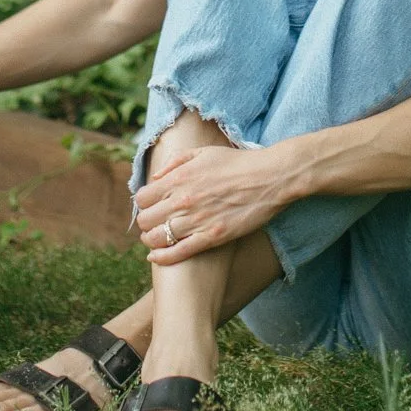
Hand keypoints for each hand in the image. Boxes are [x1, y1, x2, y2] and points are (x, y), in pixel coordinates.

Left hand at [134, 140, 291, 262]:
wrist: (269, 177)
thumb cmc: (237, 162)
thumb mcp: (203, 152)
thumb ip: (175, 162)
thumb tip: (155, 177)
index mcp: (179, 178)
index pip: (142, 198)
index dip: (143, 203)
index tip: (150, 206)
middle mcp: (183, 200)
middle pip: (146, 220)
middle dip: (146, 223)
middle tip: (154, 223)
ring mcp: (197, 220)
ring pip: (158, 238)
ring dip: (152, 240)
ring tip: (156, 239)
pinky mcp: (212, 237)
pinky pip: (179, 252)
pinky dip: (163, 257)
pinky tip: (156, 257)